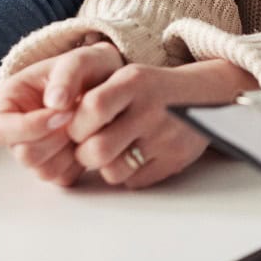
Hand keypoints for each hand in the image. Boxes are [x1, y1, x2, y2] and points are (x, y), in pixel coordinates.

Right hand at [0, 40, 124, 185]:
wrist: (107, 82)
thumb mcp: (79, 60)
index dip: (30, 126)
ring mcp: (36, 152)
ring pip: (44, 170)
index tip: (64, 113)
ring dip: (69, 150)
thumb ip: (66, 74)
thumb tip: (55, 102)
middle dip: (56, 139)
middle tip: (78, 118)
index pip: (0, 130)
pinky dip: (79, 161)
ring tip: (84, 125)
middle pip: (25, 155)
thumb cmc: (87, 68)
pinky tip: (88, 138)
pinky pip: (63, 177)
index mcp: (7, 105)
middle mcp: (16, 133)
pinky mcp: (56, 167)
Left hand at [63, 60, 251, 188]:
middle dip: (85, 153)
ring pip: (113, 171)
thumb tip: (55, 128)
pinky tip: (138, 156)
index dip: (76, 126)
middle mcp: (150, 109)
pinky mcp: (175, 160)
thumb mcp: (127, 78)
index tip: (77, 127)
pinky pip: (135, 182)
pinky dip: (130, 174)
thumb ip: (96, 98)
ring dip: (107, 167)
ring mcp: (164, 137)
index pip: (90, 108)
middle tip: (89, 146)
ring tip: (116, 151)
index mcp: (133, 82)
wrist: (204, 96)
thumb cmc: (152, 90)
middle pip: (96, 149)